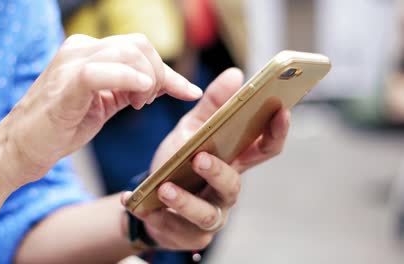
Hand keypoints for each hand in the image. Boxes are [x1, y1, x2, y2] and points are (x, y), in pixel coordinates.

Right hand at [0, 34, 201, 188]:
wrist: (23, 148)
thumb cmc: (61, 127)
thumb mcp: (105, 103)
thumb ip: (131, 89)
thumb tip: (165, 84)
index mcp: (89, 52)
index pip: (139, 47)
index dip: (168, 69)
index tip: (188, 91)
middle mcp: (81, 49)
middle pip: (140, 45)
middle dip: (160, 74)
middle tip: (150, 102)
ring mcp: (71, 62)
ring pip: (129, 53)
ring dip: (147, 81)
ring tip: (138, 105)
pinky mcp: (65, 84)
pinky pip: (103, 71)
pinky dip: (130, 80)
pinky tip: (140, 96)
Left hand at [122, 68, 289, 249]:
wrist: (151, 198)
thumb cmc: (178, 162)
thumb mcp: (190, 130)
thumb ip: (211, 106)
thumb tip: (235, 73)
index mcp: (233, 162)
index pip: (264, 148)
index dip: (276, 132)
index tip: (280, 109)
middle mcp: (226, 190)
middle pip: (234, 184)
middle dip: (218, 172)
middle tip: (200, 157)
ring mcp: (210, 215)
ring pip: (206, 213)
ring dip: (185, 201)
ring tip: (165, 188)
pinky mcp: (190, 235)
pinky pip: (175, 229)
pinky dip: (155, 216)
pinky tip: (137, 202)